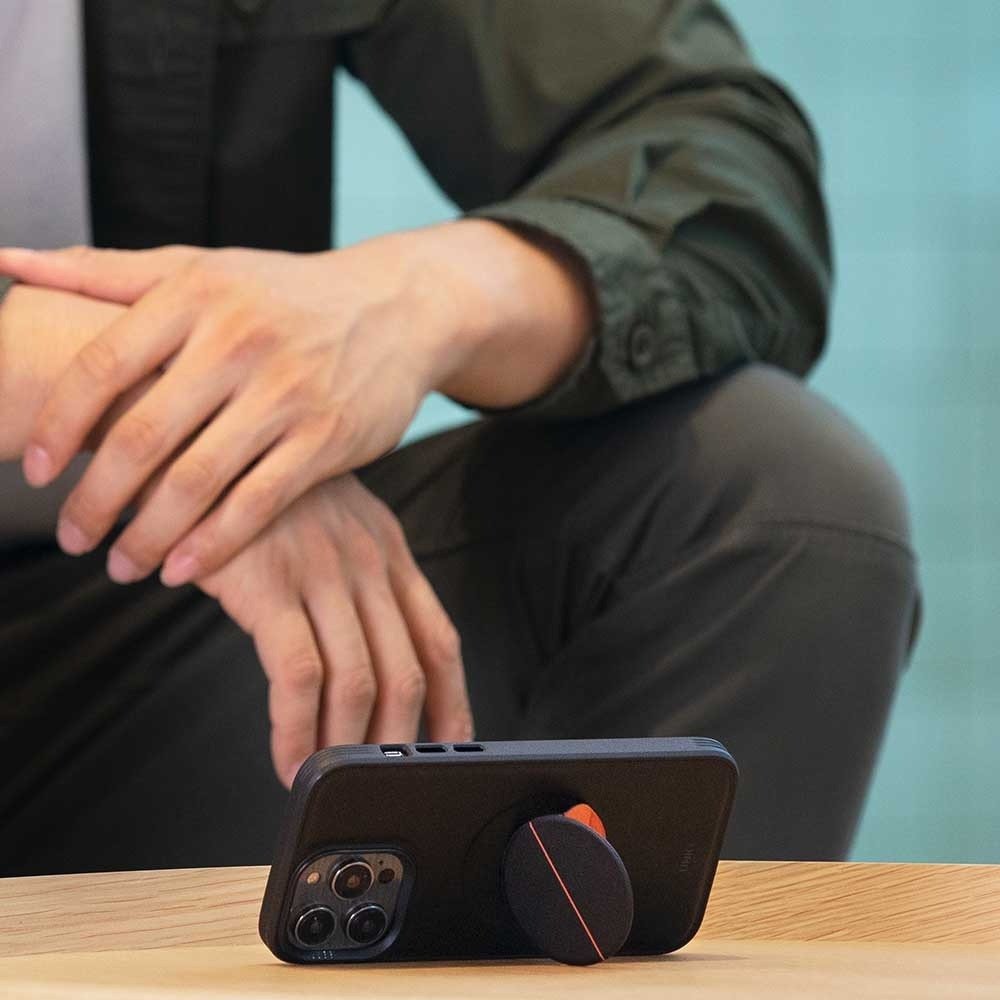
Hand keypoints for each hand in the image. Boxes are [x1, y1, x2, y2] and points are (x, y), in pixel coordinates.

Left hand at [0, 237, 468, 585]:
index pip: (103, 365)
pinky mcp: (326, 438)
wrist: (395, 308)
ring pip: (199, 479)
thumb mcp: (202, 266)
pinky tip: (183, 569)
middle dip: (96, 498)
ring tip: (121, 565)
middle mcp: (239, 341)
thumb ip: (105, 271)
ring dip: (148, 534)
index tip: (34, 471)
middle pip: (143, 435)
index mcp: (195, 295)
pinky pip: (258, 502)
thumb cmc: (285, 293)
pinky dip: (214, 543)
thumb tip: (8, 262)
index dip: (57, 424)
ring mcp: (287, 393)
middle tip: (71, 538)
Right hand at [197, 473, 473, 787]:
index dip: (453, 702)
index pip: (439, 639)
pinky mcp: (268, 583)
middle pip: (406, 669)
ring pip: (357, 680)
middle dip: (399, 740)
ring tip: (325, 779)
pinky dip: (297, 729)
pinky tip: (286, 757)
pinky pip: (298, 674)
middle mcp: (367, 561)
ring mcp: (321, 571)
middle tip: (381, 781)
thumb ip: (359, 585)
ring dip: (345, 746)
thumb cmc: (260, 501)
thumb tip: (373, 663)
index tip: (452, 747)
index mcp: (389, 551)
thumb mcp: (331, 529)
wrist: (200, 446)